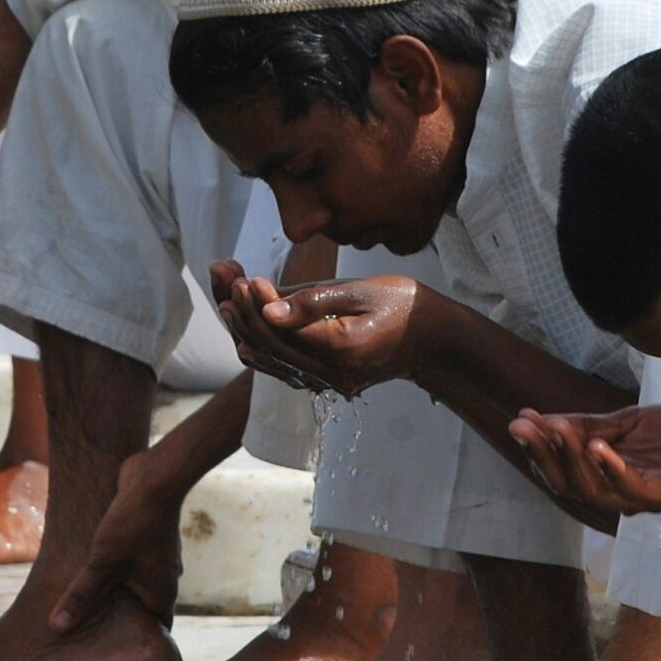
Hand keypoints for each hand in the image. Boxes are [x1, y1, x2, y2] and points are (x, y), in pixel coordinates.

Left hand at [49, 450, 184, 632]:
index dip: (135, 643)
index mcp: (161, 593)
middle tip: (92, 630)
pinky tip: (96, 564)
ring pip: (137, 582)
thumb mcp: (101, 564)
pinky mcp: (150, 538)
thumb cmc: (132, 523)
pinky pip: (134, 561)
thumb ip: (81, 597)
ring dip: (117, 588)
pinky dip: (118, 567)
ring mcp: (159, 558)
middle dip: (119, 617)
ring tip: (90, 598)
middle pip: (142, 607)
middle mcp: (166, 579)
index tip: (112, 652)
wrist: (155, 478)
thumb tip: (58, 627)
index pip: (154, 631)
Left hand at [209, 260, 422, 396]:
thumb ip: (313, 301)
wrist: (433, 339)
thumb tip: (268, 310)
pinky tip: (244, 337)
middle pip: (273, 348)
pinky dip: (265, 351)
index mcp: (341, 350)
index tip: (247, 277)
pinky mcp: (330, 382)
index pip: (284, 329)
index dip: (258, 304)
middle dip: (246, 315)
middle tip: (228, 282)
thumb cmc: (403, 305)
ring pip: (276, 361)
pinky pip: (288, 370)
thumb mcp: (362, 291)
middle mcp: (333, 375)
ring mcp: (331, 383)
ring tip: (227, 303)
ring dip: (248, 332)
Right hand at [508, 405, 660, 515]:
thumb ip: (593, 426)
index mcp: (612, 476)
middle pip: (572, 485)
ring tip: (557, 430)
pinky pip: (636, 489)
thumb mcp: (634, 423)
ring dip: (573, 461)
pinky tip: (597, 447)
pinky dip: (613, 469)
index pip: (565, 469)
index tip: (518, 420)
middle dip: (545, 455)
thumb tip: (543, 419)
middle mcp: (625, 493)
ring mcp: (649, 498)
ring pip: (597, 492)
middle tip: (523, 427)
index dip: (539, 447)